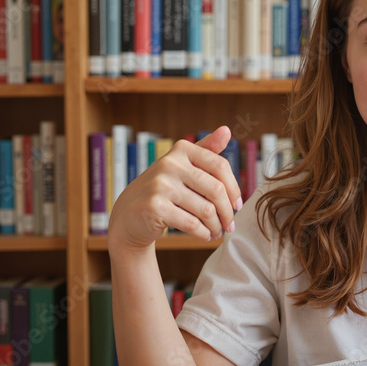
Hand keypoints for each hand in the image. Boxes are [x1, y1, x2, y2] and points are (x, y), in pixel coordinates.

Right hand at [108, 125, 243, 252]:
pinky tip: (204, 236)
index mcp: (181, 150)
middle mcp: (170, 163)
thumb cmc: (163, 189)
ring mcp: (160, 185)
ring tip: (217, 232)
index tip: (237, 205)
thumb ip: (206, 150)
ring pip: (206, 210)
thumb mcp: (183, 166)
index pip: (220, 166)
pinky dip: (203, 233)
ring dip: (216, 226)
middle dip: (227, 212)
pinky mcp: (154, 207)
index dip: (234, 188)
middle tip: (230, 225)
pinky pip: (192, 224)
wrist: (129, 214)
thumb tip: (227, 130)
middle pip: (216, 190)